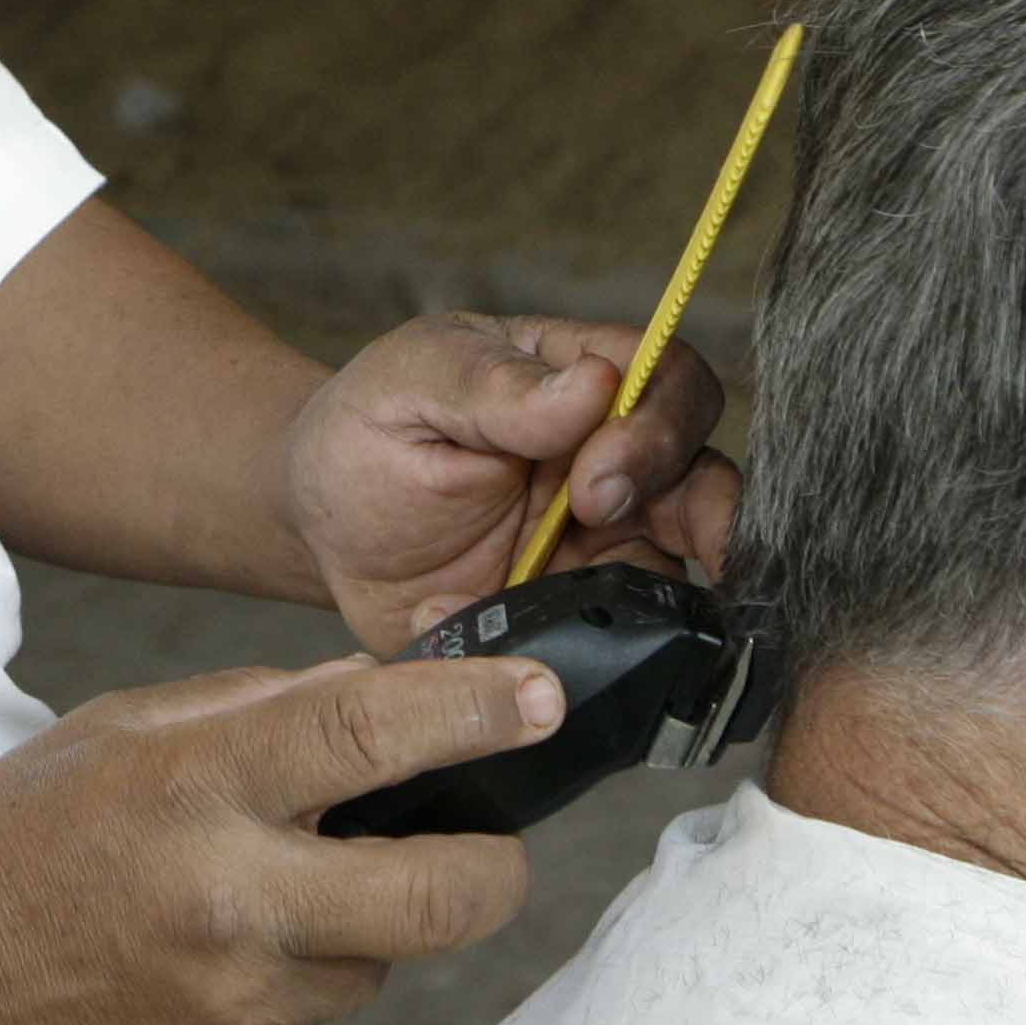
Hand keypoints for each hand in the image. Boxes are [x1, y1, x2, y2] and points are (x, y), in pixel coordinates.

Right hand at [0, 655, 561, 1024]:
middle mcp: (232, 898)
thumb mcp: (116, 732)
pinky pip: (314, 1016)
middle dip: (494, 867)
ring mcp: (239, 1001)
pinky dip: (296, 979)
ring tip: (267, 897)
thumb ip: (250, 708)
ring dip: (362, 924)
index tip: (541, 699)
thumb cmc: (11, 847)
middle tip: (489, 844)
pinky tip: (213, 958)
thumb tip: (372, 692)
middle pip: (442, 896)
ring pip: (379, 961)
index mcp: (197, 787)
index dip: (477, 712)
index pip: (370, 737)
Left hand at [265, 314, 740, 646]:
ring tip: (635, 609)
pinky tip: (567, 647)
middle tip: (607, 524)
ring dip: (686, 583)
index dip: (656, 424)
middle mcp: (609, 455)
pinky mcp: (584, 609)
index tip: (592, 475)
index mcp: (577, 378)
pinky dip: (625, 645)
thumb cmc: (364, 436)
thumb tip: (596, 385)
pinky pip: (636, 633)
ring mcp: (606, 537)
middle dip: (700, 507)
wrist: (322, 533)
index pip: (667, 377)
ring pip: (693, 558)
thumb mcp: (411, 387)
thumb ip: (496, 387)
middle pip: (704, 470)